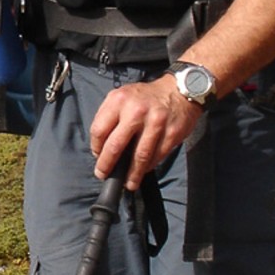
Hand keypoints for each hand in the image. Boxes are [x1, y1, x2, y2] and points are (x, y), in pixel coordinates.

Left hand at [89, 75, 203, 190]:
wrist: (178, 90)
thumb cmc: (145, 96)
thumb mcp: (122, 96)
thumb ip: (108, 116)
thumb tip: (100, 145)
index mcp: (119, 101)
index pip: (99, 130)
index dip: (96, 147)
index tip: (97, 156)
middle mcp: (136, 111)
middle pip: (115, 146)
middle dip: (107, 165)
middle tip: (103, 174)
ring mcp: (155, 123)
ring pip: (139, 156)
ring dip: (132, 174)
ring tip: (128, 183)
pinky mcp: (171, 133)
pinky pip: (157, 156)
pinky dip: (149, 166)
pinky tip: (144, 171)